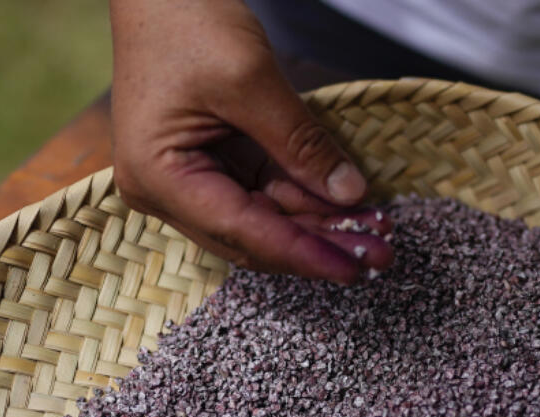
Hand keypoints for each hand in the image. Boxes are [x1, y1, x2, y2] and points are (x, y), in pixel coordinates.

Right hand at [109, 0, 392, 284]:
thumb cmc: (187, 20)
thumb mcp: (251, 79)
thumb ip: (300, 143)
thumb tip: (351, 195)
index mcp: (159, 177)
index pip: (242, 231)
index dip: (303, 253)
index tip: (355, 267)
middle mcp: (166, 190)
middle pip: (253, 237)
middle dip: (318, 246)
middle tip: (380, 254)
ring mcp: (187, 180)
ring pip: (263, 221)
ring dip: (319, 227)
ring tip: (376, 233)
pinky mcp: (212, 164)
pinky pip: (263, 195)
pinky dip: (306, 201)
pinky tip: (350, 207)